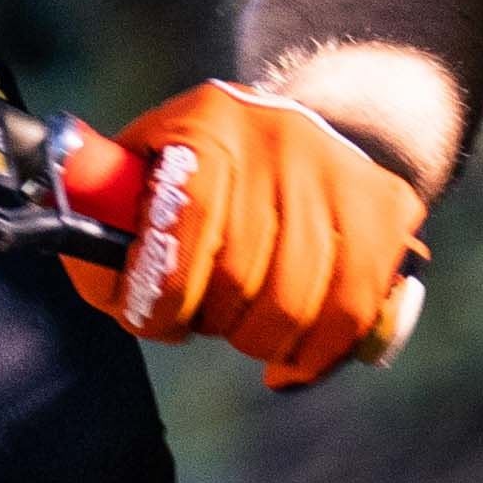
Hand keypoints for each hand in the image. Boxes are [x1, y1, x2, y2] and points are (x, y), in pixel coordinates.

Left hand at [66, 77, 426, 388]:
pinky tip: (290, 361)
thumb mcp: (136, 175)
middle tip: (200, 322)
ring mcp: (340, 168)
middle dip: (212, 321)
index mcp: (209, 121)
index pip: (188, 218)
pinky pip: (357, 306)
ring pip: (303, 300)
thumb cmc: (194, 172)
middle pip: (245, 271)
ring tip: (243, 333)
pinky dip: (320, 352)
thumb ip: (99, 221)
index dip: (164, 291)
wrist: (294, 132)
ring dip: (261, 342)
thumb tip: (95, 261)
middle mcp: (280, 135)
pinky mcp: (386, 204)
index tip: (150, 322)